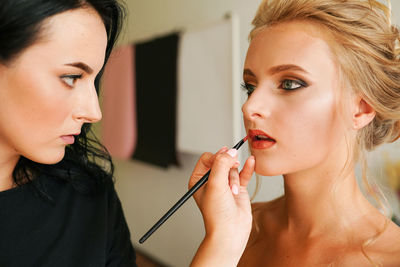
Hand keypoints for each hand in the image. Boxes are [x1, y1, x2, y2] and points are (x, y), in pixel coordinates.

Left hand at [189, 147, 254, 265]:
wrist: (231, 231)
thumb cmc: (217, 214)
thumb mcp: (215, 184)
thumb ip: (221, 164)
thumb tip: (230, 151)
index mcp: (198, 180)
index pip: (207, 158)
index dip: (217, 157)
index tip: (224, 162)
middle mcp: (211, 181)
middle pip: (222, 161)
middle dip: (228, 169)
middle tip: (230, 175)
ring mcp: (225, 185)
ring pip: (233, 168)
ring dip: (235, 177)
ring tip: (233, 191)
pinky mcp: (238, 189)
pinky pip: (243, 173)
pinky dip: (247, 168)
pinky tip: (251, 161)